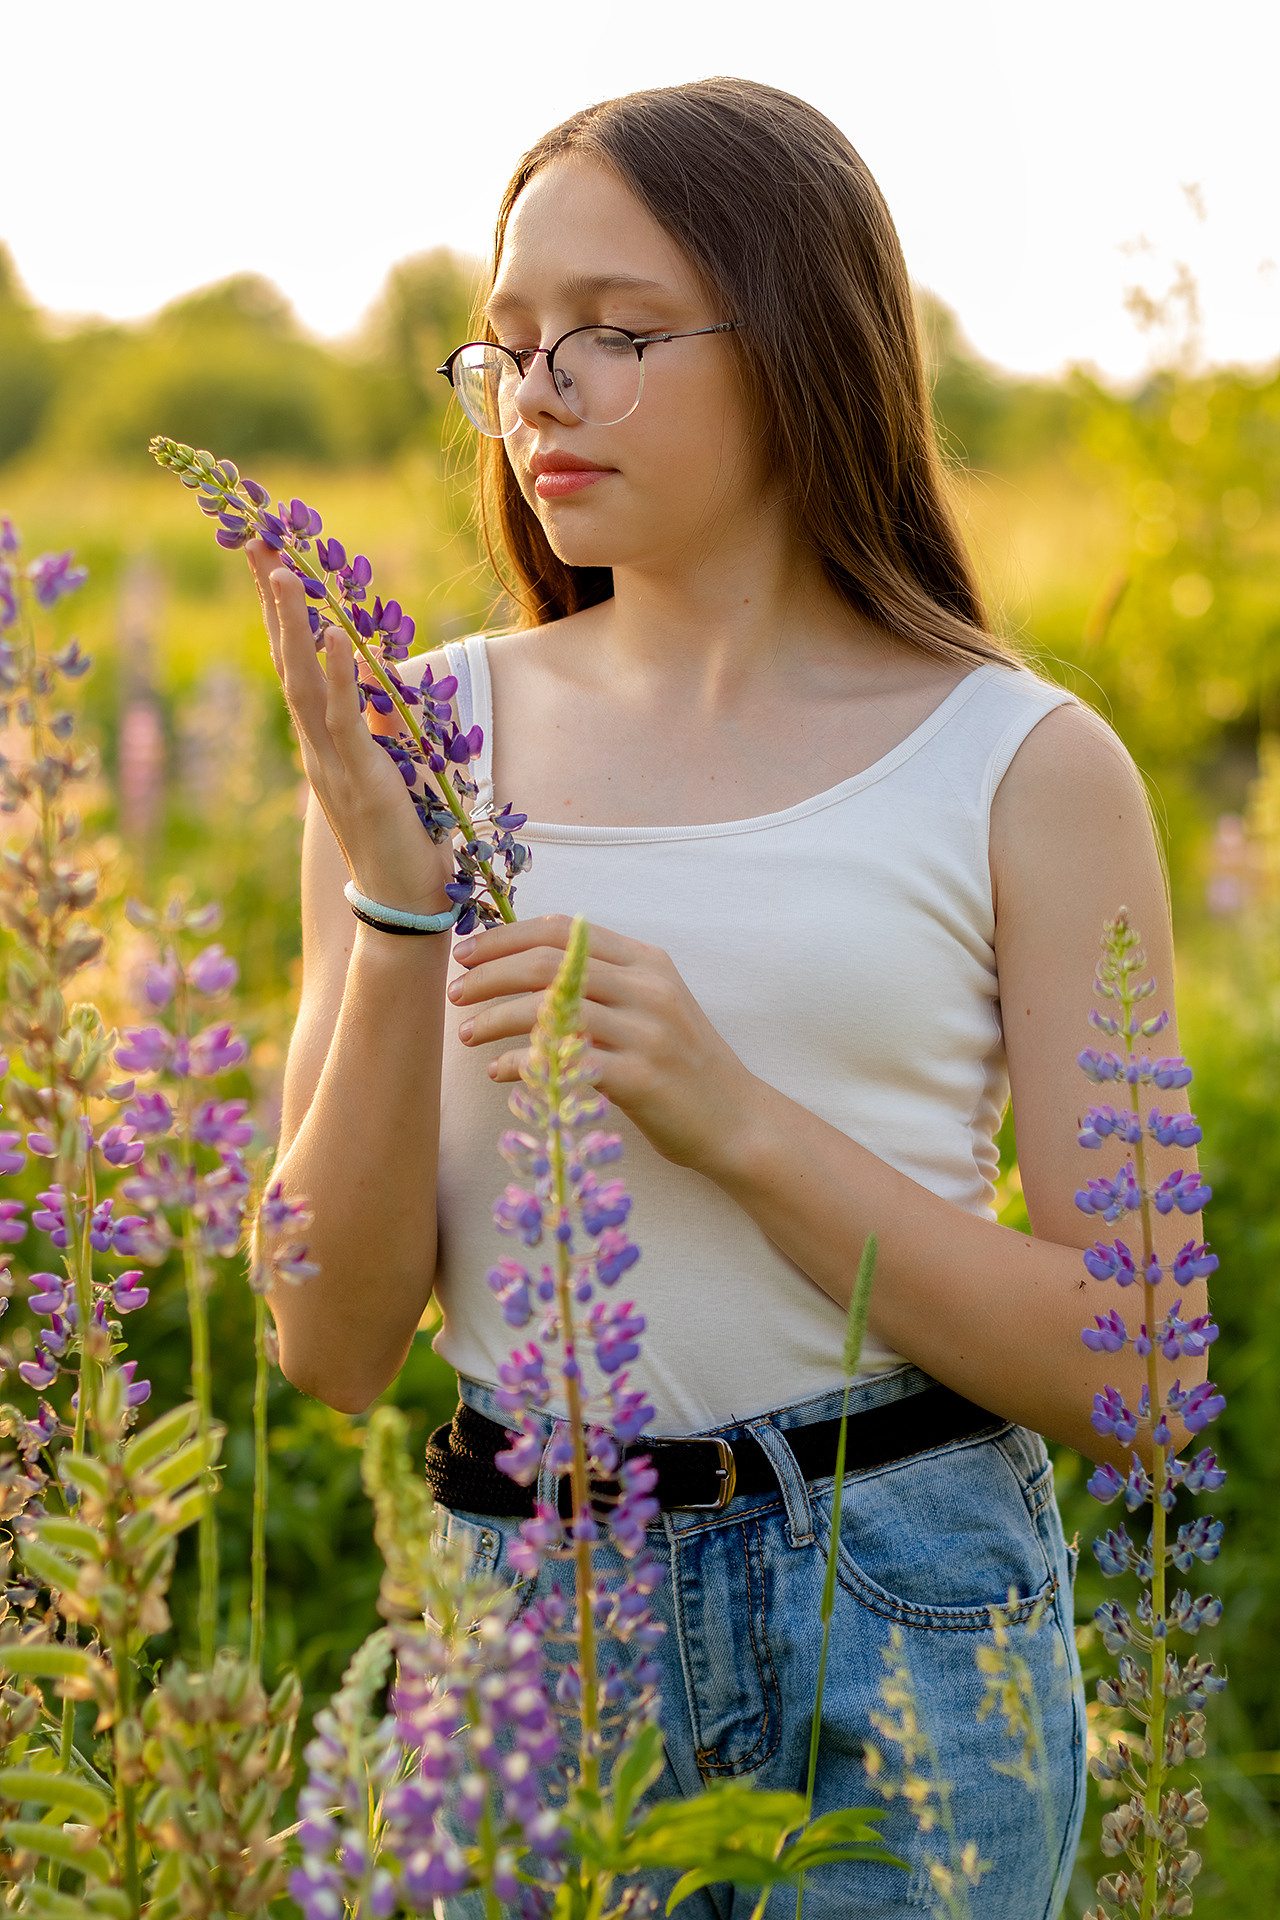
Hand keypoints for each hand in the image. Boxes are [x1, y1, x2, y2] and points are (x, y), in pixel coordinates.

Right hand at [246, 540, 453, 913]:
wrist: (403, 905)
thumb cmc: (405, 841)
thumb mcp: (393, 769)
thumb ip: (382, 725)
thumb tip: (385, 678)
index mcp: (323, 743)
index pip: (296, 665)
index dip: (281, 613)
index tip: (267, 559)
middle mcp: (317, 748)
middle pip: (286, 661)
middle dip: (271, 601)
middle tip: (254, 539)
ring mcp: (333, 765)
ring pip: (304, 685)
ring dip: (291, 627)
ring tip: (279, 571)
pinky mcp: (362, 781)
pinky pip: (346, 724)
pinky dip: (340, 681)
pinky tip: (333, 642)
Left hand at [448, 915, 757, 1170]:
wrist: (736, 1120)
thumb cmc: (681, 1064)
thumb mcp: (651, 1006)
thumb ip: (601, 982)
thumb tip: (522, 969)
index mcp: (646, 961)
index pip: (564, 930)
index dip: (506, 937)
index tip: (467, 953)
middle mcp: (647, 988)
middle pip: (548, 964)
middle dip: (490, 975)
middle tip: (456, 993)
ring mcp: (646, 1032)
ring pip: (550, 1010)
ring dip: (496, 1018)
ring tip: (467, 1034)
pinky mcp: (640, 1077)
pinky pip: (564, 1062)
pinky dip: (522, 1063)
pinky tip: (499, 1071)